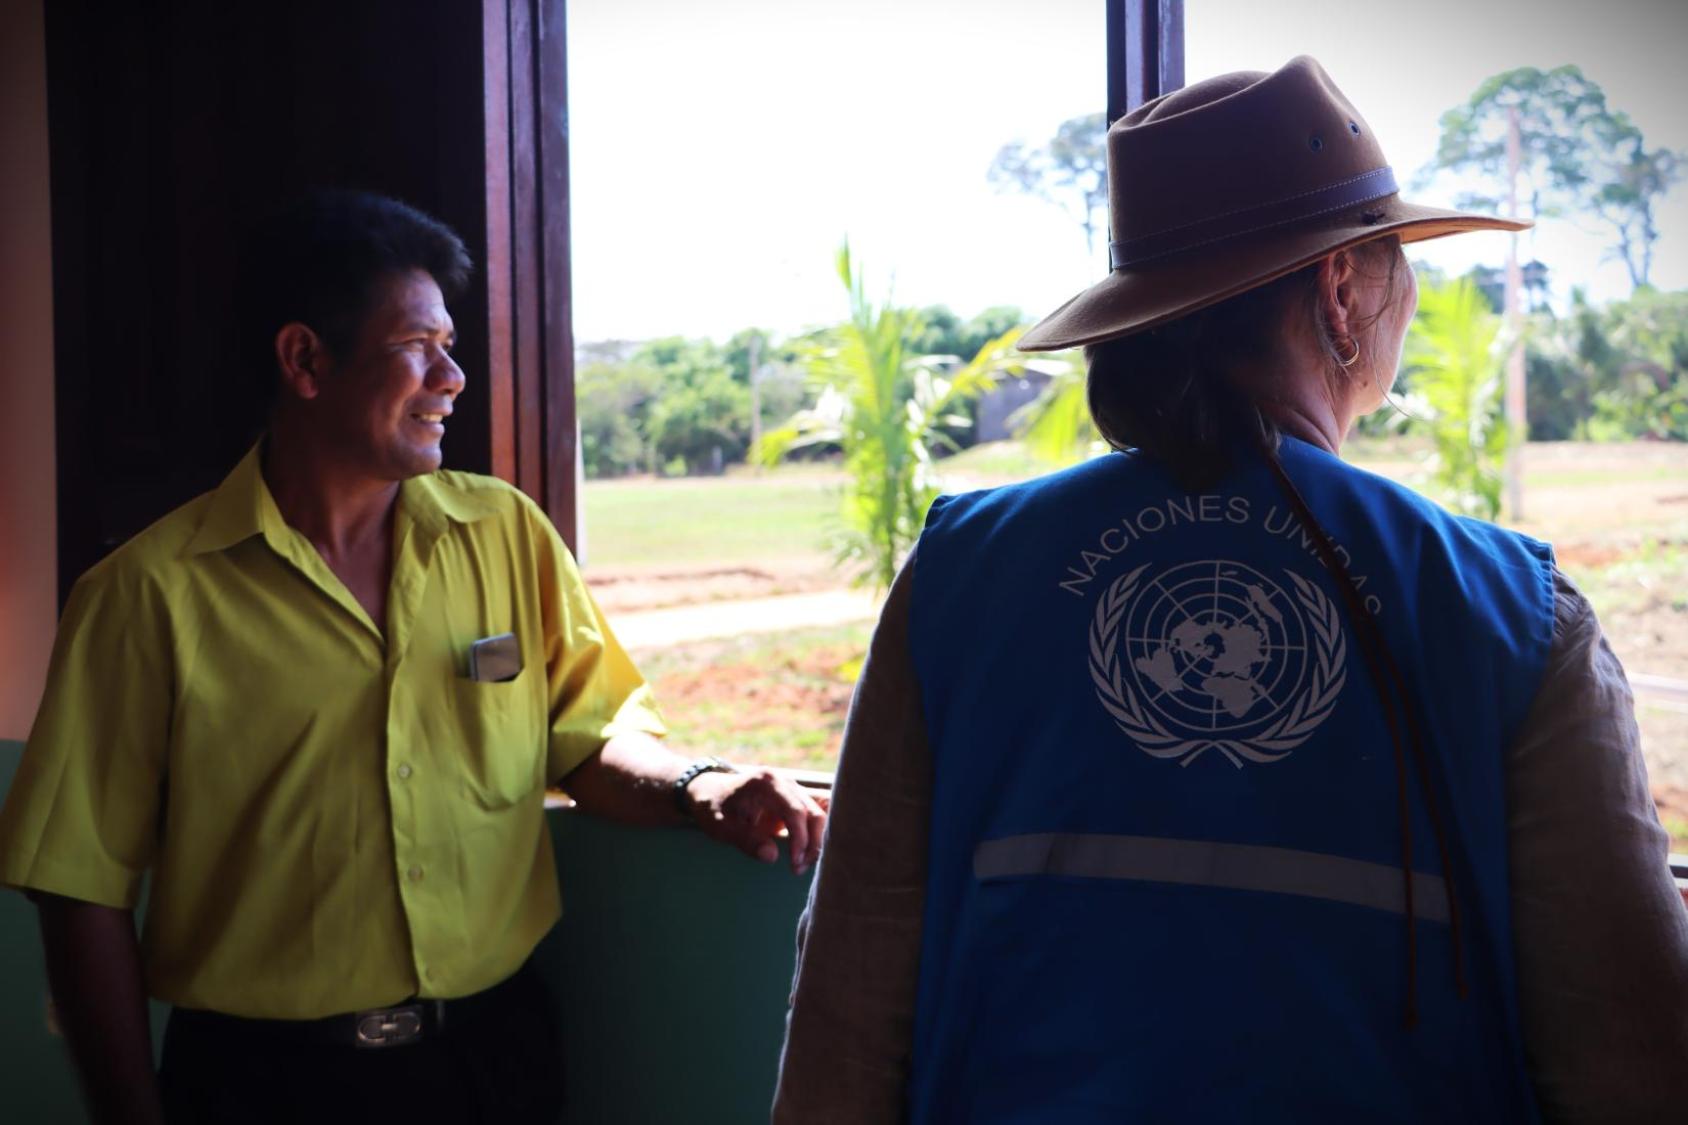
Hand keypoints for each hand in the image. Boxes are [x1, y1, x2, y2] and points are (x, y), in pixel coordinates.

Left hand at [686, 768, 826, 875]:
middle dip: (812, 844)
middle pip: (814, 813)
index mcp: (766, 783)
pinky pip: (816, 814)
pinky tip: (808, 852)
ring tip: (800, 864)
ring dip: (817, 841)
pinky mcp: (796, 800)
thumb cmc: (713, 808)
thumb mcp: (721, 826)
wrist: (710, 792)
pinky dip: (817, 833)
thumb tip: (772, 856)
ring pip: (819, 814)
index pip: (795, 811)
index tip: (793, 863)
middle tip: (797, 869)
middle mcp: (785, 782)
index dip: (800, 839)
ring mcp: (793, 789)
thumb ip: (746, 840)